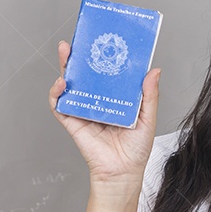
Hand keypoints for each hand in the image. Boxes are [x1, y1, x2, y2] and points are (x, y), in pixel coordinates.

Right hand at [48, 39, 159, 184]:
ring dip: (65, 67)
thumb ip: (149, 95)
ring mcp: (84, 110)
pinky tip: (62, 83)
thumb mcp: (147, 118)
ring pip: (71, 84)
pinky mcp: (72, 122)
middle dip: (80, 56)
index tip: (104, 39)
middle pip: (86, 74)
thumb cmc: (136, 149)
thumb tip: (154, 71)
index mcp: (115, 98)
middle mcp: (98, 101)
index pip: (107, 72)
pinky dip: (56, 93)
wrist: (123, 172)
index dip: (104, 56)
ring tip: (66, 52)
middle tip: (79, 39)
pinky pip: (60, 105)